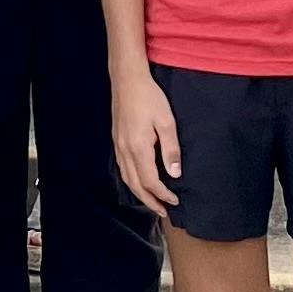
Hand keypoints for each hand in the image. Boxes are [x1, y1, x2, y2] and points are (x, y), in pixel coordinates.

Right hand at [111, 67, 181, 218]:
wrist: (127, 79)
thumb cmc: (149, 97)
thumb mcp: (167, 121)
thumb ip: (171, 149)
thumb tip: (175, 174)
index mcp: (138, 148)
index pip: (150, 181)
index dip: (163, 195)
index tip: (175, 201)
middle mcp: (125, 150)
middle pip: (135, 185)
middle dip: (150, 201)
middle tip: (164, 212)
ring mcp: (118, 146)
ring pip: (126, 178)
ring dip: (139, 194)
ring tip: (152, 201)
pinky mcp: (116, 140)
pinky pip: (122, 168)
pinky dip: (131, 181)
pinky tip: (139, 181)